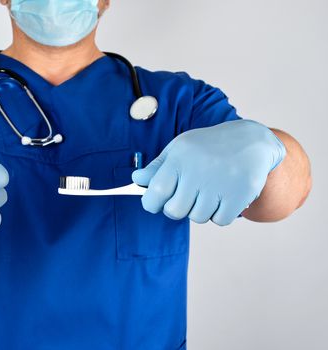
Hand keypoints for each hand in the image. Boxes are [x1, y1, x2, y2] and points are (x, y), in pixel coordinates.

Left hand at [132, 120, 285, 225]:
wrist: (251, 141)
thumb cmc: (208, 147)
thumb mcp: (180, 148)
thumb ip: (158, 167)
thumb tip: (137, 179)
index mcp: (180, 159)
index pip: (156, 191)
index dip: (151, 203)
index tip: (156, 203)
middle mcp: (198, 171)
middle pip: (174, 211)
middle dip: (177, 208)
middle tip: (187, 196)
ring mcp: (219, 184)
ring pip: (197, 217)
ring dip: (201, 210)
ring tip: (210, 191)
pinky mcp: (239, 195)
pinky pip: (220, 220)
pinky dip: (221, 213)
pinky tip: (224, 196)